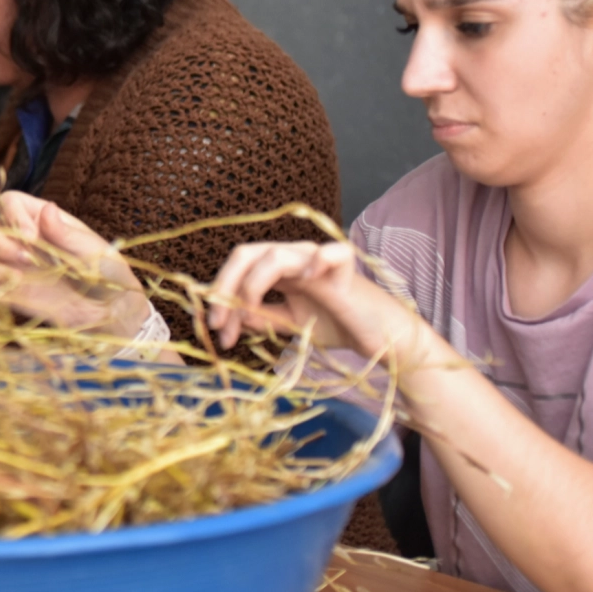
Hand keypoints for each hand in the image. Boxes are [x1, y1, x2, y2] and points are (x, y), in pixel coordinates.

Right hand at [0, 192, 150, 337]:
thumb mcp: (95, 252)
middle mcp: (18, 239)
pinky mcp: (4, 293)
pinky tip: (8, 295)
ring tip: (20, 280)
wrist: (109, 316)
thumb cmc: (108, 276)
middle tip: (23, 261)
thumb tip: (47, 209)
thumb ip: (66, 234)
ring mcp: (9, 266)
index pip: (8, 201)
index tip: (30, 237)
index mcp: (40, 219)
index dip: (11, 215)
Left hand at [205, 239, 421, 360]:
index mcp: (278, 268)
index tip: (214, 328)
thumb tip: (232, 318)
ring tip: (246, 319)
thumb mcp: (289, 324)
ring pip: (274, 254)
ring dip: (250, 287)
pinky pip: (330, 253)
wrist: (378, 338)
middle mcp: (293, 257)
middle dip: (224, 287)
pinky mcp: (345, 269)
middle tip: (218, 324)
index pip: (238, 266)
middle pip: (246, 254)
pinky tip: (305, 280)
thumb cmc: (336, 325)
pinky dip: (315, 261)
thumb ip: (262, 318)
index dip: (218, 292)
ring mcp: (318, 259)